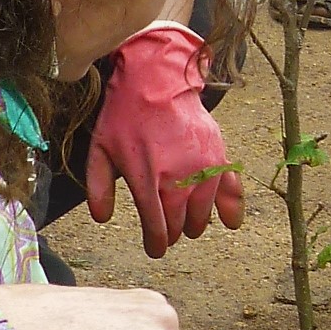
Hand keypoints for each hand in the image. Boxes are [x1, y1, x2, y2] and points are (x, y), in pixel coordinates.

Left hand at [83, 23, 243, 257]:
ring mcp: (202, 168)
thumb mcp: (100, 150)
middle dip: (172, 233)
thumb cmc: (125, 115)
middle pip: (179, 224)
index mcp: (146, 180)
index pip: (157, 228)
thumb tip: (102, 219)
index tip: (154, 249)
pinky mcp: (218, 156)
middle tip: (167, 231)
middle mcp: (177, 179)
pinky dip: (232, 208)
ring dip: (194, 222)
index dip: (155, 244)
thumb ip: (98, 188)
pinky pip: (231, 189)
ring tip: (187, 222)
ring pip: (202, 212)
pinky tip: (230, 222)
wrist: (156, 80)